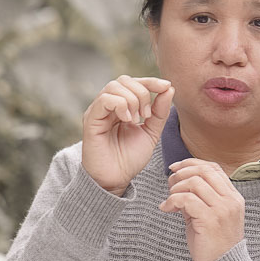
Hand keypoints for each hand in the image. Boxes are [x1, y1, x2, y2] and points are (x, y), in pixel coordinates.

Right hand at [81, 75, 173, 194]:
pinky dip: (120, 104)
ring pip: (114, 86)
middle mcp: (108, 105)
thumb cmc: (130, 158)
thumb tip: (168, 88)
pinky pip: (104, 99)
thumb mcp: (151, 132)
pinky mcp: (91, 120)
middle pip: (124, 80)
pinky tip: (127, 120)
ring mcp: (98, 111)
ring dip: (132, 100)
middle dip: (142, 92)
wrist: (115, 179)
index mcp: (121, 106)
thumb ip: (160, 112)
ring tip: (136, 120)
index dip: (150, 81)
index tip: (166, 86)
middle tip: (146, 115)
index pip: (134, 82)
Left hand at [159, 158, 244, 260]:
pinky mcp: (210, 220)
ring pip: (194, 183)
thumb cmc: (214, 245)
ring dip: (176, 188)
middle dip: (182, 172)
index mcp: (233, 197)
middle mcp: (230, 200)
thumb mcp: (210, 216)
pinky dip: (171, 201)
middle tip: (169, 182)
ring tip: (169, 200)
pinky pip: (186, 200)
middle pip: (204, 171)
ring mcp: (222, 210)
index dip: (192, 163)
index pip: (214, 168)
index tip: (176, 167)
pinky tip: (166, 209)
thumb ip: (199, 199)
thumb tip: (178, 185)